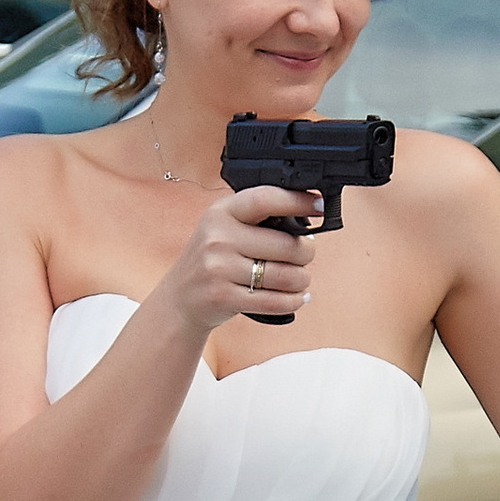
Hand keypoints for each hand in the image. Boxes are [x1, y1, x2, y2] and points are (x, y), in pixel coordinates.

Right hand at [159, 182, 321, 338]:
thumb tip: (306, 217)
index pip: (265, 199)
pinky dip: (294, 300)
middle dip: (306, 253)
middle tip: (304, 256)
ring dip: (302, 280)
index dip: (297, 201)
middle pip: (286, 245)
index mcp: (221, 212)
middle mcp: (218, 238)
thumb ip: (255, 218)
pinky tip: (297, 297)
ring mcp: (219, 268)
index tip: (319, 206)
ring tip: (300, 280)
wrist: (180, 298)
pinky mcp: (223, 297)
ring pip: (285, 276)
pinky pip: (275, 301)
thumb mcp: (223, 228)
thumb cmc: (213, 260)